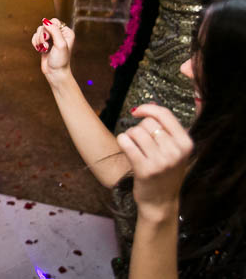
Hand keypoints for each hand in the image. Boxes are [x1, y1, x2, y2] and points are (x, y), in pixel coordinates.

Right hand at [31, 17, 73, 78]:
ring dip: (38, 41)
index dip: (48, 29)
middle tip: (46, 46)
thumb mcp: (60, 44)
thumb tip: (45, 21)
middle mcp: (59, 34)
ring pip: (38, 31)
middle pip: (44, 26)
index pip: (54, 22)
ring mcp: (51, 38)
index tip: (49, 38)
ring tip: (44, 49)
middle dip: (42, 36)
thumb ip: (54, 31)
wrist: (55, 73)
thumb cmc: (60, 60)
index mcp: (66, 32)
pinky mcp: (44, 43)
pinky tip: (40, 50)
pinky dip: (35, 43)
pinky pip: (35, 37)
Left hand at [116, 104, 192, 221]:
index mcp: (186, 144)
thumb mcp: (175, 151)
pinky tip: (126, 149)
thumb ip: (166, 130)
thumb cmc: (165, 172)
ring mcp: (161, 161)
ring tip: (135, 148)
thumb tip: (146, 106)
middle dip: (139, 128)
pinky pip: (126, 142)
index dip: (148, 108)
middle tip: (140, 143)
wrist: (160, 202)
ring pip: (135, 131)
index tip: (137, 111)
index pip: (165, 115)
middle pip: (148, 123)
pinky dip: (122, 141)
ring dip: (130, 136)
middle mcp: (175, 152)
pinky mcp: (144, 169)